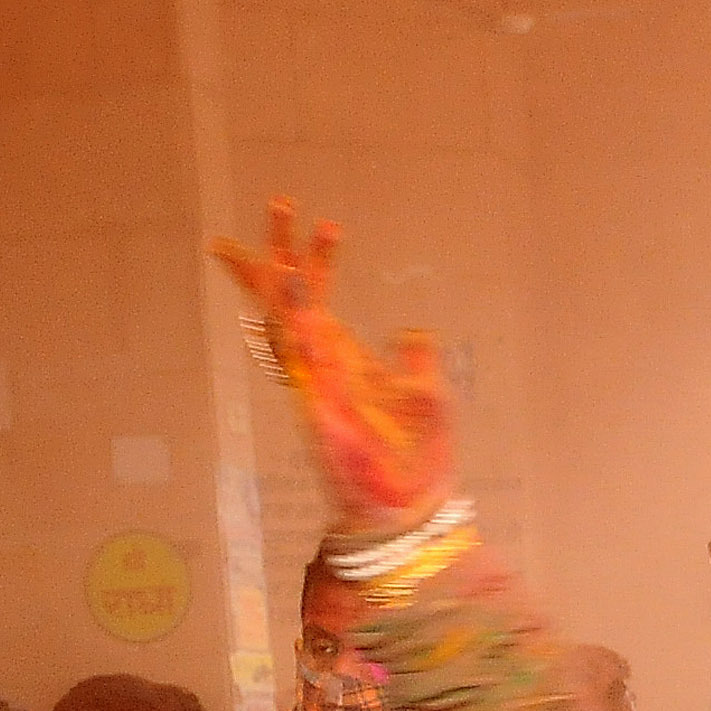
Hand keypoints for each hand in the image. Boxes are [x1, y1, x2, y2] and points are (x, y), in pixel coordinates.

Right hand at [213, 201, 455, 529]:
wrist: (410, 510)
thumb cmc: (418, 460)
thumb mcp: (428, 393)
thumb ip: (416, 358)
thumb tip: (412, 329)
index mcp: (344, 359)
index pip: (319, 300)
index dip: (315, 262)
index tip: (322, 222)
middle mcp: (322, 364)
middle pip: (290, 296)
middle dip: (281, 249)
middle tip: (282, 200)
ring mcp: (316, 380)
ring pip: (288, 312)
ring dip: (285, 266)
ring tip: (288, 217)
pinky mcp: (318, 401)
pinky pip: (303, 350)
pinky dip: (299, 314)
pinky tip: (298, 282)